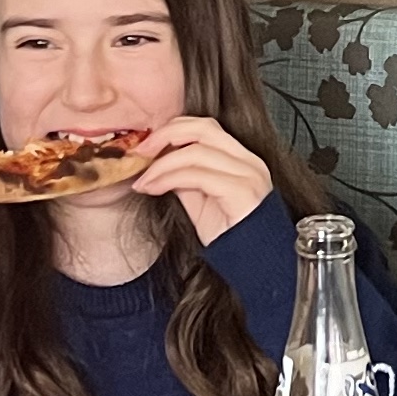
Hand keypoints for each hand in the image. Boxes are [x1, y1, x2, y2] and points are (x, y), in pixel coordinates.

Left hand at [124, 114, 273, 245]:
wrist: (257, 267)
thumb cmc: (232, 237)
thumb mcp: (201, 201)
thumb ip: (185, 177)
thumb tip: (158, 163)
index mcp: (242, 159)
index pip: (205, 127)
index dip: (173, 130)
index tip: (146, 145)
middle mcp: (248, 162)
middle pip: (202, 128)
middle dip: (165, 136)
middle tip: (140, 152)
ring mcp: (247, 174)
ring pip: (195, 151)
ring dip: (160, 165)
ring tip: (143, 181)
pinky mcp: (241, 191)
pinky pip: (197, 175)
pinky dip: (169, 178)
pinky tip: (154, 189)